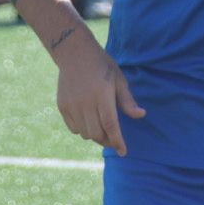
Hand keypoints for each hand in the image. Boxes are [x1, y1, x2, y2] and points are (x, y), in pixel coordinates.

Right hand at [52, 25, 144, 155]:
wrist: (74, 52)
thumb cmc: (102, 65)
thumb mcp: (119, 79)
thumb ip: (128, 100)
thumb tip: (141, 115)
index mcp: (102, 95)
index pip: (110, 125)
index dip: (117, 141)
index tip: (123, 152)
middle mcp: (85, 102)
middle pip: (97, 133)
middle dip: (107, 141)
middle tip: (114, 139)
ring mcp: (72, 105)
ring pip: (85, 133)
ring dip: (95, 136)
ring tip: (102, 128)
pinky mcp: (62, 106)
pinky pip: (74, 128)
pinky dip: (82, 130)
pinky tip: (89, 121)